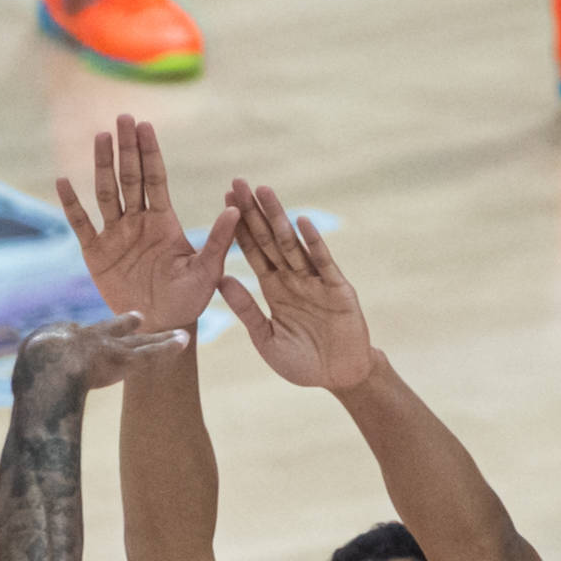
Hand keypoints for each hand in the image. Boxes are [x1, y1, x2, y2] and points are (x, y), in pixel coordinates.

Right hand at [12, 312, 188, 397]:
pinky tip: (184, 340)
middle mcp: (86, 338)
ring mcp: (106, 347)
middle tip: (138, 316)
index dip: (87, 337)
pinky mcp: (123, 358)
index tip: (93, 336)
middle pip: (111, 330)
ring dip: (159, 338)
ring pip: (139, 341)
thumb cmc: (31, 376)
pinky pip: (151, 352)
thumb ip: (33, 396)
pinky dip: (168, 346)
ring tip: (177, 333)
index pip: (77, 337)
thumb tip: (28, 418)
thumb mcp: (26, 382)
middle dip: (124, 325)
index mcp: (60, 340)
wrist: (45, 366)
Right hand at [57, 116, 238, 333]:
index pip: (155, 178)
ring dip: (102, 166)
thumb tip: (236, 209)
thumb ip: (218, 240)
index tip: (144, 125)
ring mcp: (116, 235)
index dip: (149, 152)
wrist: (162, 326)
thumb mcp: (207, 271)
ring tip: (100, 137)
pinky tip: (63, 181)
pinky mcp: (96, 253)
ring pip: (106, 193)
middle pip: (130, 177)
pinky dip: (72, 204)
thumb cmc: (188, 300)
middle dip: (127, 149)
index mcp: (164, 221)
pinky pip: (82, 224)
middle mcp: (138, 221)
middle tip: (122, 118)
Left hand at [219, 180, 375, 391]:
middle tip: (237, 182)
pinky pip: (323, 263)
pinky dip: (313, 243)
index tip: (224, 202)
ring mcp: (315, 281)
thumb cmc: (303, 363)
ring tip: (264, 191)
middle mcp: (293, 279)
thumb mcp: (266, 339)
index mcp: (274, 290)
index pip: (253, 252)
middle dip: (253, 212)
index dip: (238, 228)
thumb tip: (221, 280)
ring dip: (278, 218)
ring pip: (292, 244)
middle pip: (268, 239)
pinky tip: (301, 222)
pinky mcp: (337, 289)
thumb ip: (246, 310)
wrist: (339, 378)